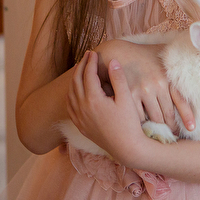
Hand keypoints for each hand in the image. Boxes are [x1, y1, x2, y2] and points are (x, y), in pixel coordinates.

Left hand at [67, 50, 145, 164]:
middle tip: (87, 56)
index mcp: (93, 99)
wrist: (126, 148)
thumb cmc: (129, 123)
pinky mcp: (80, 125)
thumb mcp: (126, 98)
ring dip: (75, 79)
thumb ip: (118, 78)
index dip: (90, 61)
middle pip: (76, 81)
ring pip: (70, 93)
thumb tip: (112, 61)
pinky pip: (70, 106)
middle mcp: (82, 108)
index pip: (88, 74)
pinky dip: (71, 94)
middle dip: (80, 66)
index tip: (94, 52)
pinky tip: (76, 90)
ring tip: (81, 69)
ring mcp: (80, 118)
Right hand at [95, 39, 194, 133]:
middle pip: (168, 113)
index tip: (191, 128)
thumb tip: (197, 54)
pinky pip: (139, 116)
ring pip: (154, 117)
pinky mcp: (129, 95)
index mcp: (167, 76)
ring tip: (160, 137)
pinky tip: (144, 130)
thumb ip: (177, 59)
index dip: (187, 116)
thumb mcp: (162, 53)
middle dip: (171, 127)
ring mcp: (143, 90)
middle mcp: (157, 84)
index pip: (181, 99)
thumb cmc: (142, 55)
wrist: (117, 52)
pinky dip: (142, 124)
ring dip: (158, 128)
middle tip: (173, 136)